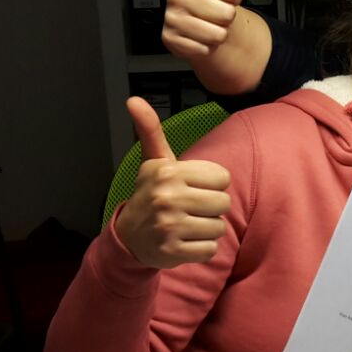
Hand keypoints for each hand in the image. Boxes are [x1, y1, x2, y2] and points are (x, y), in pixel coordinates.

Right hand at [112, 96, 231, 269]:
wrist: (128, 237)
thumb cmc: (151, 194)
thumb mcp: (153, 162)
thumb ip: (150, 130)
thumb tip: (133, 99)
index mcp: (167, 171)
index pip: (222, 178)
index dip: (211, 184)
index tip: (192, 187)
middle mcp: (166, 197)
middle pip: (223, 203)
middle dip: (210, 208)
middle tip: (189, 208)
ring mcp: (169, 226)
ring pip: (218, 227)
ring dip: (206, 229)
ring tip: (186, 224)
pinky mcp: (172, 252)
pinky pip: (210, 249)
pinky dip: (201, 248)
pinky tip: (183, 241)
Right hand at [162, 0, 244, 58]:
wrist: (201, 20)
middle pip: (226, 14)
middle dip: (227, 15)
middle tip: (216, 9)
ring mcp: (172, 17)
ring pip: (216, 34)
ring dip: (219, 32)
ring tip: (209, 22)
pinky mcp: (170, 38)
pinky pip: (203, 48)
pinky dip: (207, 46)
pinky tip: (199, 35)